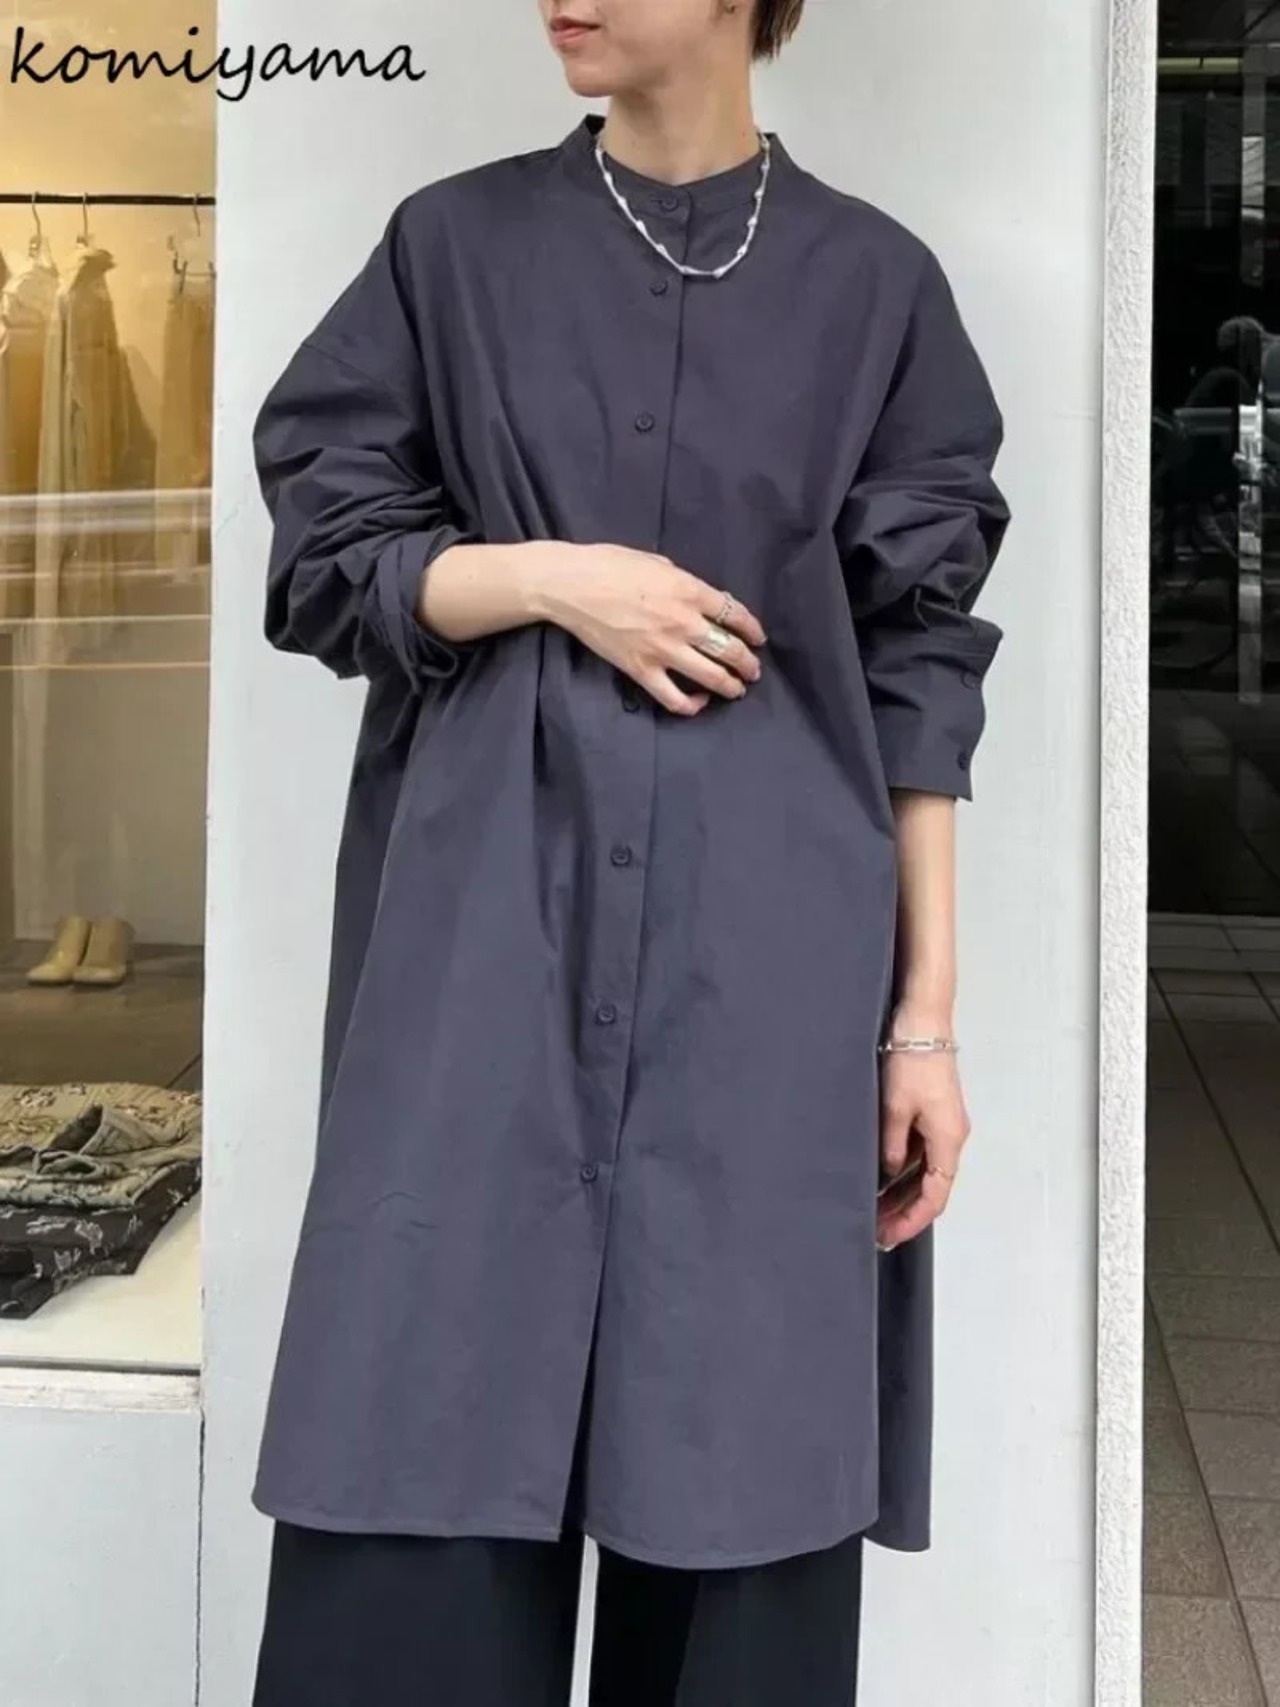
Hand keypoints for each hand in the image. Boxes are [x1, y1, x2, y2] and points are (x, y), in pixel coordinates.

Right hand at [533, 542, 765, 715]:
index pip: (735, 614)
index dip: (752, 629)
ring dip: (731, 686)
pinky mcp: (641, 670)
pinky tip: (698, 702)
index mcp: (689, 591)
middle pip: (730, 650)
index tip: (757, 638)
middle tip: (753, 670)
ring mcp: (663, 650)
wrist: (571, 585)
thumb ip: (684, 582)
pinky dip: (691, 705)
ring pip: (711, 676)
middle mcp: (683, 623)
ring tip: (736, 689)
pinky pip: (674, 698)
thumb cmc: (609, 564)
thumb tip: (700, 598)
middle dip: (748, 663)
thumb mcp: (657, 561)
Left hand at [875, 1031, 969, 1253]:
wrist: (923, 1021)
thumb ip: (892, 1146)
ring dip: (902, 1193)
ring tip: (875, 1211)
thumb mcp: (895, 1108)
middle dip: (905, 1212)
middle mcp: (950, 1136)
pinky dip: (902, 1170)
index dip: (913, 1220)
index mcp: (948, 1139)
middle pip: (931, 1188)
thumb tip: (888, 1172)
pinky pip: (920, 1153)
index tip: (891, 1235)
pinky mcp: (933, 1114)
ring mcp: (942, 1125)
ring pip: (924, 1172)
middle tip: (877, 1231)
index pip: (935, 1196)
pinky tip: (881, 1179)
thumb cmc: (914, 1059)